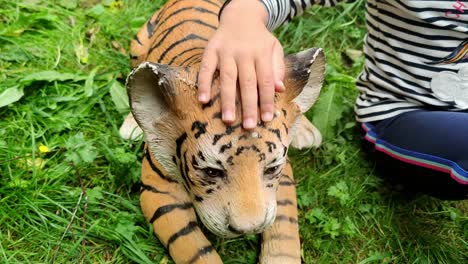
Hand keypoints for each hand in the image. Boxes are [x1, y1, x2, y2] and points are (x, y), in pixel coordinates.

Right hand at [197, 0, 284, 128]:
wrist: (241, 15)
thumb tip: (279, 89)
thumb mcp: (274, 48)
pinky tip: (203, 100)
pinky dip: (204, 83)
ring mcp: (226, 52)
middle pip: (247, 83)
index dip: (266, 100)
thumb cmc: (260, 39)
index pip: (266, 81)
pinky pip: (206, 68)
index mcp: (262, 54)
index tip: (267, 119)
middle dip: (248, 106)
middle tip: (248, 126)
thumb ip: (277, 68)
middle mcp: (244, 53)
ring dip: (227, 100)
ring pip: (227, 78)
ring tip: (228, 119)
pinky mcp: (211, 50)